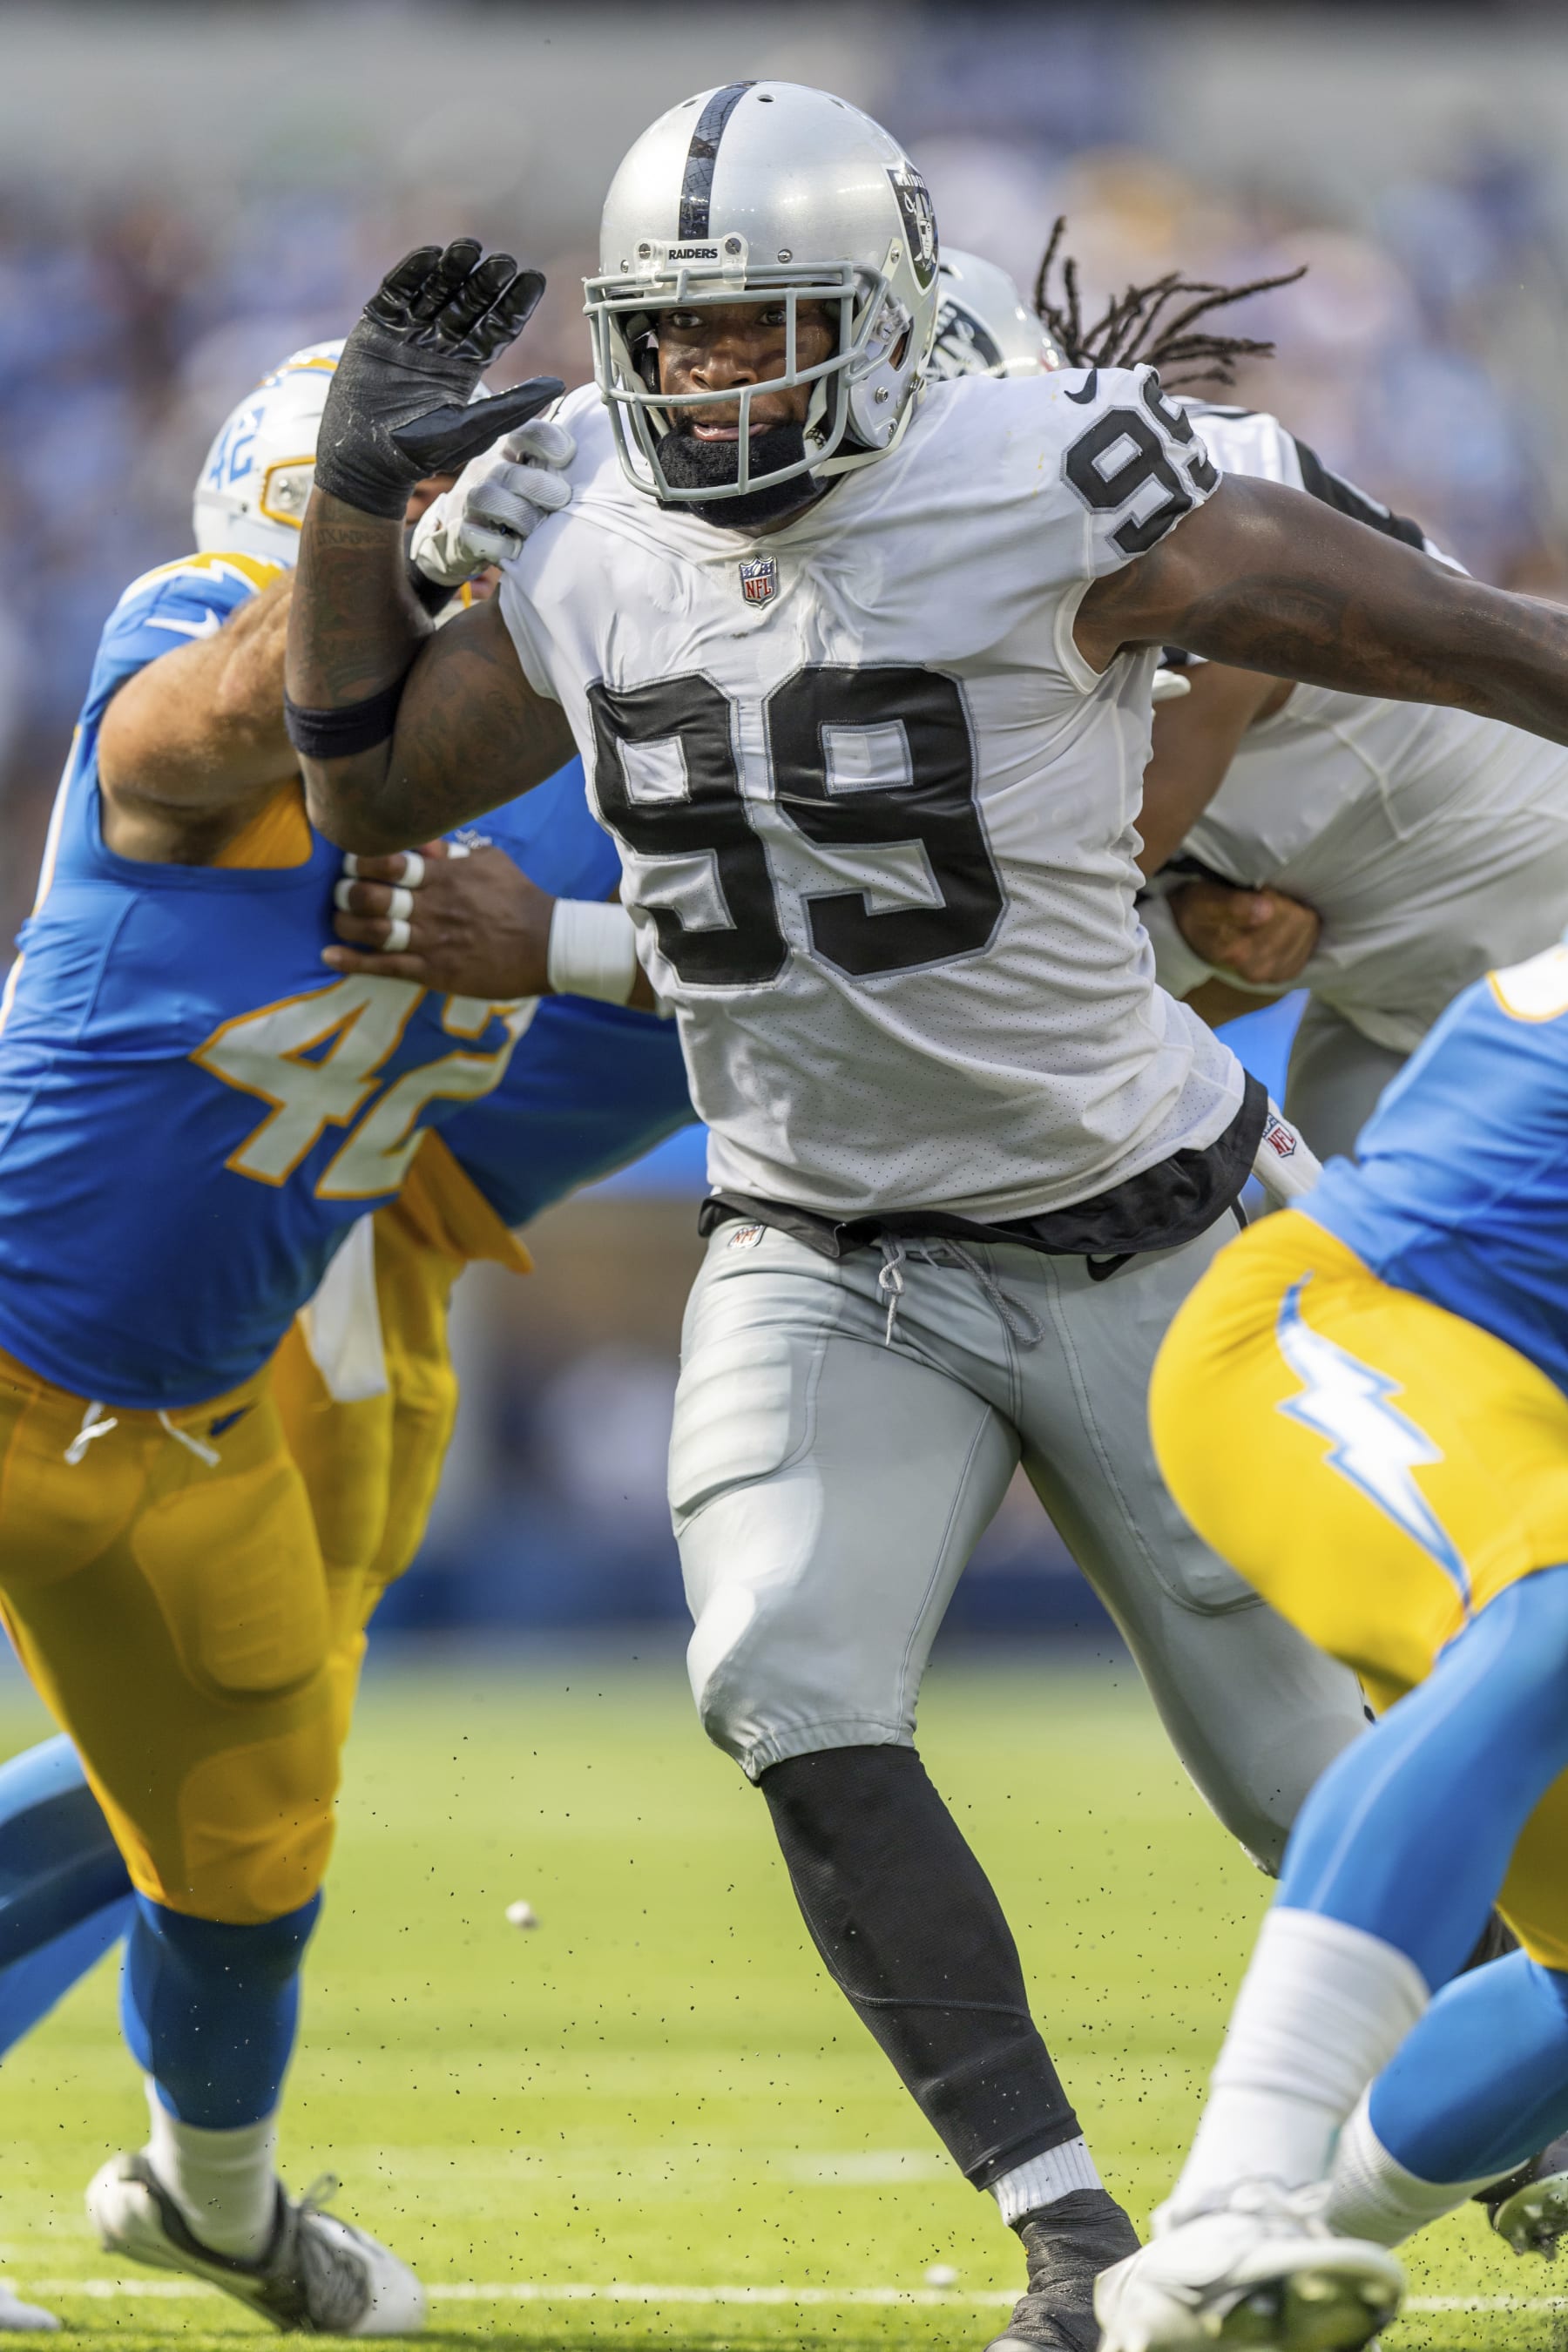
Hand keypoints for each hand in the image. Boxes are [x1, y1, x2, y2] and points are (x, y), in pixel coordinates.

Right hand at [314, 240, 563, 518]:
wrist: (365, 458)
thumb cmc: (421, 450)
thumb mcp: (473, 428)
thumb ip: (512, 405)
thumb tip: (558, 386)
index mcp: (467, 364)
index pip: (497, 326)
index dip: (515, 303)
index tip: (534, 278)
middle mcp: (441, 343)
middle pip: (468, 303)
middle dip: (486, 282)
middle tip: (503, 262)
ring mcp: (409, 332)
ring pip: (435, 291)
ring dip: (451, 269)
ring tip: (468, 248)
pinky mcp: (378, 326)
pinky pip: (396, 292)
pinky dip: (410, 273)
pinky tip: (429, 255)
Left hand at [324, 837, 556, 997]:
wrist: (548, 946)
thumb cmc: (519, 899)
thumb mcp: (489, 861)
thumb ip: (450, 850)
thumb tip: (420, 836)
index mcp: (444, 876)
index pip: (388, 861)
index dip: (361, 861)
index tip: (354, 862)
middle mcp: (432, 907)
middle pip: (371, 896)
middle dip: (347, 893)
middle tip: (342, 892)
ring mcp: (431, 941)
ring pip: (371, 931)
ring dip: (345, 924)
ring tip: (339, 919)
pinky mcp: (434, 972)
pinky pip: (384, 967)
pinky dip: (352, 962)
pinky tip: (330, 956)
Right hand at [411, 420, 576, 587]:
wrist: (466, 538)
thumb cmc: (516, 505)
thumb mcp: (535, 479)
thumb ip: (559, 467)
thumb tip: (601, 453)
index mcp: (510, 453)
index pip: (525, 433)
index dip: (547, 440)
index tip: (567, 456)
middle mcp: (489, 471)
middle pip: (510, 470)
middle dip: (539, 485)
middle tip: (561, 500)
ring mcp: (472, 501)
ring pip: (488, 496)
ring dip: (518, 514)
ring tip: (535, 529)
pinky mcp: (463, 531)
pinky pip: (474, 534)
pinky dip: (498, 545)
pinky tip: (516, 549)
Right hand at [1171, 879, 1320, 984]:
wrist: (1193, 932)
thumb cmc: (1199, 910)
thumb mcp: (1205, 901)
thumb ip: (1234, 906)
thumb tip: (1266, 910)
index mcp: (1239, 952)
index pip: (1284, 913)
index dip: (1273, 894)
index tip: (1254, 891)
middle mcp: (1258, 970)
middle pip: (1299, 920)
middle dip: (1285, 904)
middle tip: (1262, 901)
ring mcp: (1274, 974)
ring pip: (1308, 929)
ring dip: (1293, 915)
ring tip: (1269, 913)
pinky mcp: (1287, 972)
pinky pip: (1310, 941)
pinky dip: (1301, 929)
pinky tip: (1281, 926)